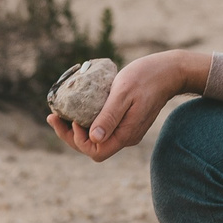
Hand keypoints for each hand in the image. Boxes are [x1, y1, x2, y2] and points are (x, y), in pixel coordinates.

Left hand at [48, 49, 208, 161]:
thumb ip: (109, 116)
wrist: (169, 71)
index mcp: (126, 134)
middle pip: (93, 147)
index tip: (71, 119)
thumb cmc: (146, 77)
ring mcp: (126, 130)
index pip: (95, 151)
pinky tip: (77, 109)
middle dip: (70, 135)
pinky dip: (87, 121)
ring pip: (96, 138)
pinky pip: (102, 128)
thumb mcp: (123, 93)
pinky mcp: (126, 121)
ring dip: (76, 128)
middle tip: (53, 117)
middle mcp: (126, 137)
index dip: (78, 140)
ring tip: (59, 113)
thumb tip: (93, 138)